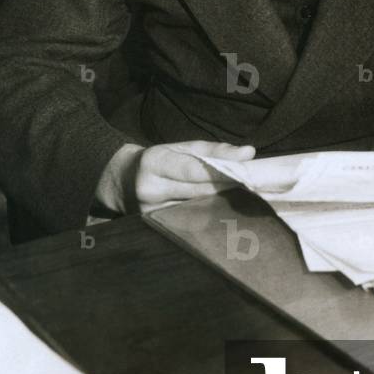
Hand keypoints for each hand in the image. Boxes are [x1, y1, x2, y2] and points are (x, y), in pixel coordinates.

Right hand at [96, 140, 255, 214]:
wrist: (121, 181)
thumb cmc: (159, 160)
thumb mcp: (181, 147)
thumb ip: (214, 150)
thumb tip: (249, 153)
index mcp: (155, 162)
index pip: (193, 170)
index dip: (221, 173)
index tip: (245, 173)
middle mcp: (150, 189)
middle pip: (197, 192)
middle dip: (226, 189)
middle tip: (252, 187)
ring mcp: (150, 212)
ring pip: (196, 211)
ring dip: (220, 205)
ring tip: (242, 201)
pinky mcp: (155, 227)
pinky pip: (188, 222)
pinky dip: (208, 217)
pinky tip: (224, 214)